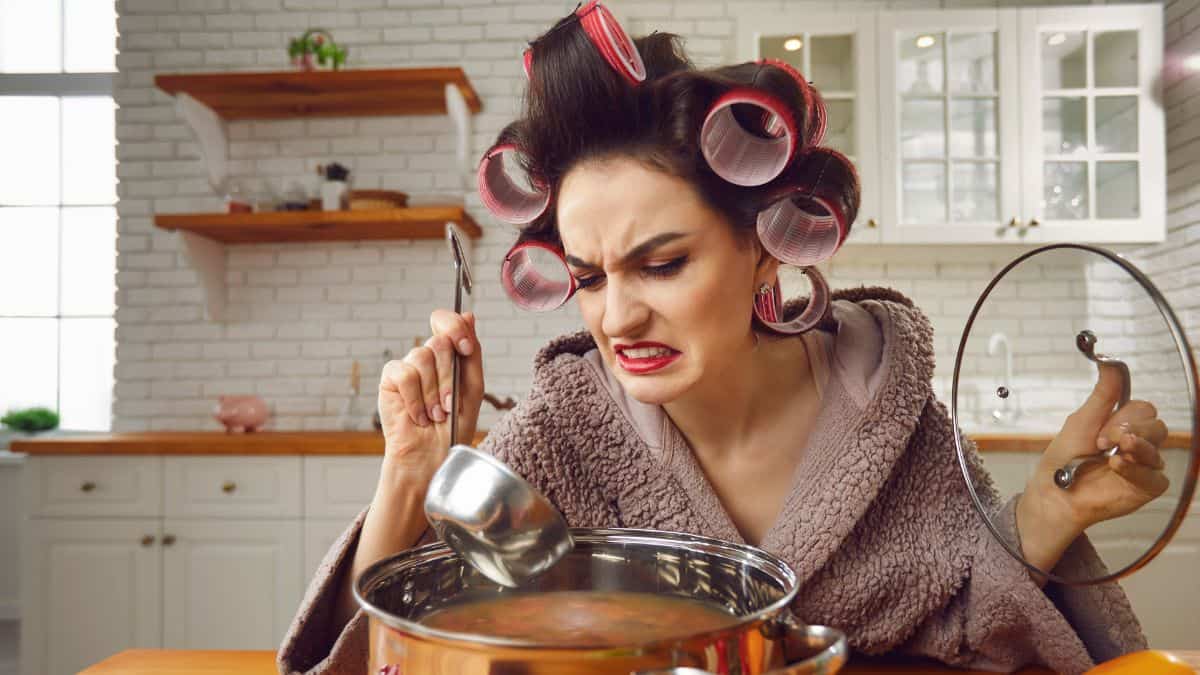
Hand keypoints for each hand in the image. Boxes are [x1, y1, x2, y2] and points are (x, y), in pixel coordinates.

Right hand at [377, 310, 483, 477]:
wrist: (432, 457)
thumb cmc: (454, 427)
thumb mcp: (472, 388)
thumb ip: (471, 352)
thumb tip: (468, 315)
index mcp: (448, 356)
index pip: (446, 321)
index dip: (455, 328)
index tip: (465, 349)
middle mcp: (427, 358)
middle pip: (438, 341)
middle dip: (448, 376)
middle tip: (449, 404)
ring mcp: (408, 367)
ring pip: (422, 357)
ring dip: (433, 393)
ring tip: (435, 415)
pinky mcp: (390, 380)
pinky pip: (405, 374)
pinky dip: (416, 399)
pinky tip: (419, 416)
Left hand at [1017, 364, 1169, 570]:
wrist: (1055, 491)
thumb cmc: (1065, 457)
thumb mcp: (1082, 420)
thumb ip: (1103, 394)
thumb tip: (1110, 361)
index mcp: (1124, 424)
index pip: (1145, 410)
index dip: (1126, 416)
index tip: (1101, 429)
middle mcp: (1138, 443)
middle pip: (1157, 426)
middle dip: (1129, 430)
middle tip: (1102, 442)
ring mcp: (1144, 465)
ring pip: (1159, 449)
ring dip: (1135, 448)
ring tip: (1111, 453)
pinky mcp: (1147, 487)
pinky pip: (1157, 476)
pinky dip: (1135, 470)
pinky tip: (1116, 467)